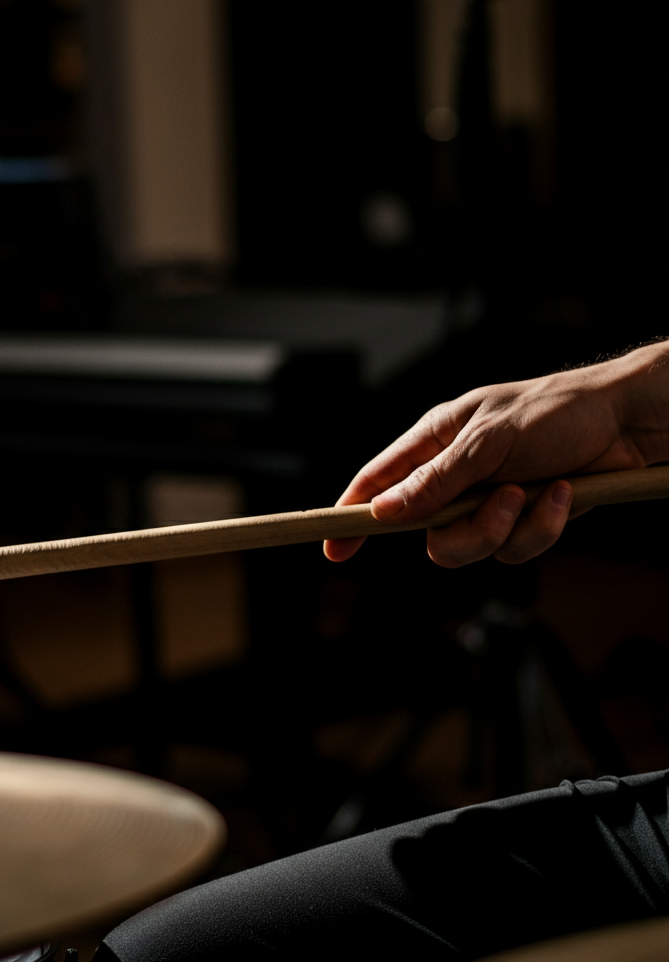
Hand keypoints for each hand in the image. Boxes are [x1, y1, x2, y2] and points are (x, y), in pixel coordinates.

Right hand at [325, 341, 668, 566]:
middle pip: (428, 533)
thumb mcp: (487, 440)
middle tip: (496, 505)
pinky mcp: (524, 519)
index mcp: (434, 443)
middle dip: (464, 531)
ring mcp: (489, 500)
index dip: (351, 516)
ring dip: (508, 527)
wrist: (629, 422)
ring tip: (535, 492)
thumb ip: (435, 480)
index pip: (376, 483)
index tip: (334, 548)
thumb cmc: (557, 410)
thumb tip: (383, 511)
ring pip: (471, 548)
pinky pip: (517, 549)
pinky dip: (543, 527)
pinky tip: (565, 495)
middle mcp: (456, 476)